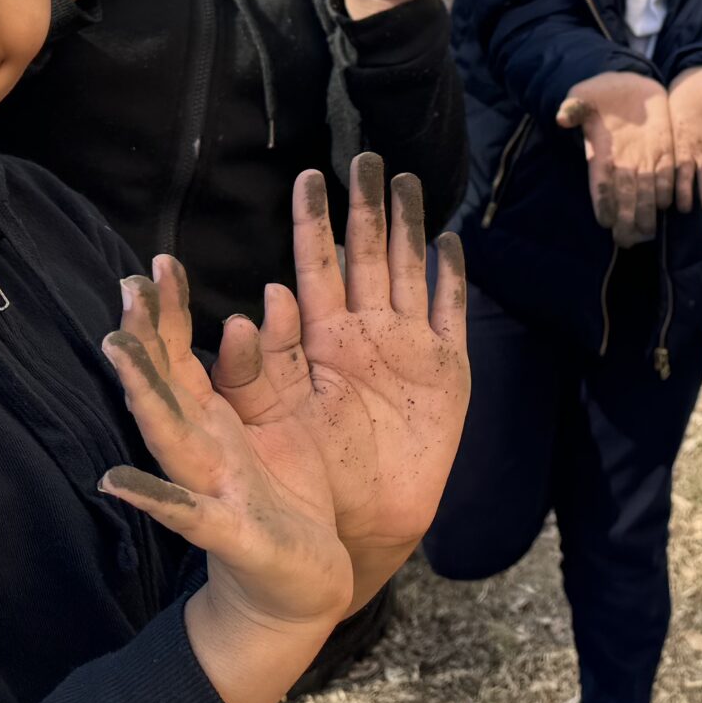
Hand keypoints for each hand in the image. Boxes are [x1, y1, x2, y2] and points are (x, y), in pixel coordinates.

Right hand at [96, 253, 351, 636]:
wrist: (300, 588)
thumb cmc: (285, 500)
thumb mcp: (281, 425)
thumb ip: (265, 369)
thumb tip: (251, 309)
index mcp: (215, 423)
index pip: (182, 358)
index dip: (169, 313)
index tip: (156, 263)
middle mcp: (201, 451)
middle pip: (166, 386)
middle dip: (147, 337)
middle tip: (128, 286)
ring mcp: (209, 492)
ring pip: (169, 437)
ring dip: (144, 396)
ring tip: (118, 353)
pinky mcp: (231, 535)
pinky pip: (187, 515)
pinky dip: (155, 498)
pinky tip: (116, 482)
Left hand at [215, 155, 469, 581]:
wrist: (340, 548)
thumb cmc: (285, 495)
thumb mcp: (258, 429)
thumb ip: (248, 376)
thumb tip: (252, 307)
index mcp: (317, 346)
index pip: (314, 270)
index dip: (312, 225)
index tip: (307, 176)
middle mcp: (363, 340)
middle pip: (367, 258)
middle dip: (367, 207)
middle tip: (365, 154)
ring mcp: (408, 355)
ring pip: (410, 273)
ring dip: (411, 228)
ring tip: (408, 179)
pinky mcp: (447, 379)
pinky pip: (452, 317)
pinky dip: (453, 281)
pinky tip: (452, 244)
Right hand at [558, 71, 675, 244]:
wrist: (628, 88)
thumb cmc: (599, 96)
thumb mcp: (583, 98)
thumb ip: (574, 108)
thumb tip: (562, 117)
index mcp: (601, 154)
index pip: (600, 182)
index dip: (601, 200)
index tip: (604, 220)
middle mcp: (623, 163)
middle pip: (624, 195)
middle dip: (625, 218)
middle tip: (626, 240)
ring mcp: (645, 159)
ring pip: (647, 191)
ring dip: (647, 211)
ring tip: (647, 232)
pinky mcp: (665, 151)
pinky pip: (668, 173)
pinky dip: (669, 189)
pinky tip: (670, 205)